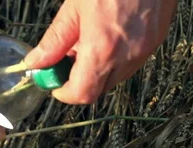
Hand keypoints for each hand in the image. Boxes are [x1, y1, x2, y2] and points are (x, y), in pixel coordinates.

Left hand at [24, 0, 176, 103]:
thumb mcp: (74, 8)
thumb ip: (54, 41)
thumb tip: (37, 62)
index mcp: (103, 49)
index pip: (82, 93)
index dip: (63, 93)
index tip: (52, 82)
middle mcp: (127, 56)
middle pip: (98, 90)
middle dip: (78, 81)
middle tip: (65, 61)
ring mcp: (144, 50)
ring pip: (114, 78)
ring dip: (96, 70)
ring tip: (86, 43)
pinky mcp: (155, 41)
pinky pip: (129, 63)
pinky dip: (113, 60)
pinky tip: (105, 37)